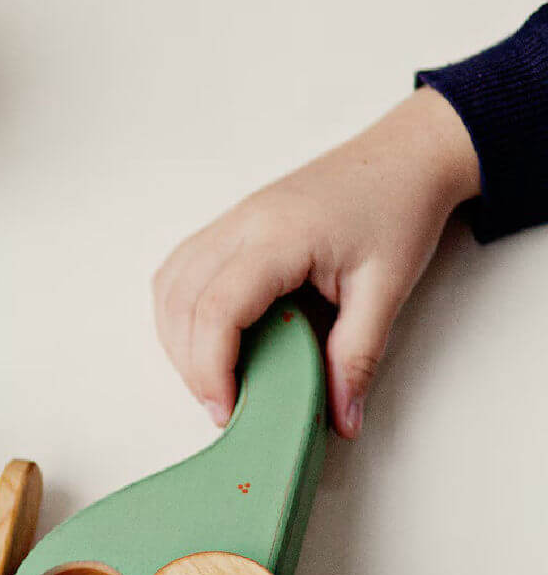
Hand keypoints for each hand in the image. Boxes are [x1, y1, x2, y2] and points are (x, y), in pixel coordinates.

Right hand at [153, 87, 479, 437]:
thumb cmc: (397, 209)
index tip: (227, 410)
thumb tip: (341, 419)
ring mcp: (228, 221)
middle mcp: (240, 224)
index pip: (218, 310)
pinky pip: (177, 273)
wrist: (405, 156)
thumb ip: (358, 357)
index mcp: (279, 237)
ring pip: (169, 288)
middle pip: (182, 303)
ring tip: (211, 378)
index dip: (211, 368)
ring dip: (177, 342)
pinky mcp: (227, 226)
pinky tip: (201, 340)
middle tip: (222, 406)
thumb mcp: (388, 289)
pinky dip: (177, 314)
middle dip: (191, 366)